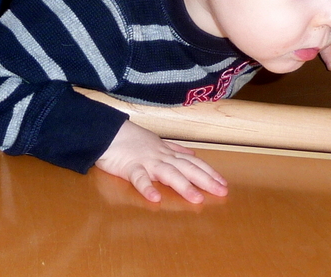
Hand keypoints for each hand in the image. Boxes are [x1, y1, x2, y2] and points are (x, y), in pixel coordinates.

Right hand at [95, 120, 227, 203]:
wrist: (107, 131)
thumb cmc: (130, 138)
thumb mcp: (156, 141)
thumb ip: (174, 148)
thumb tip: (191, 152)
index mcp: (167, 152)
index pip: (192, 162)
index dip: (208, 172)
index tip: (223, 183)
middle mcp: (161, 156)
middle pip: (187, 168)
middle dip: (205, 180)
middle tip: (221, 192)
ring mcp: (146, 161)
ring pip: (167, 172)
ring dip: (183, 185)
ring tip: (196, 199)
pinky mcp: (129, 166)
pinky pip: (138, 178)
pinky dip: (147, 187)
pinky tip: (155, 198)